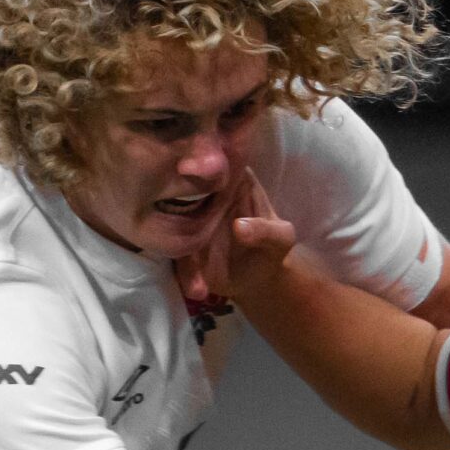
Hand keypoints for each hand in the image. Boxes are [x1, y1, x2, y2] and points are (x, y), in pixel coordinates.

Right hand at [177, 174, 295, 309]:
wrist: (256, 281)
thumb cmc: (272, 249)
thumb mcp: (282, 239)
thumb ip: (267, 230)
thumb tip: (239, 226)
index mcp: (232, 179)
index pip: (213, 160)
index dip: (200, 163)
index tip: (191, 174)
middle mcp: (204, 191)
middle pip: (180, 182)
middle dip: (173, 196)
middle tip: (186, 226)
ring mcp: (187, 216)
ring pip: (167, 214)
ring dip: (171, 236)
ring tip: (196, 268)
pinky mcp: (179, 242)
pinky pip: (171, 250)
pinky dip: (183, 271)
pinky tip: (198, 289)